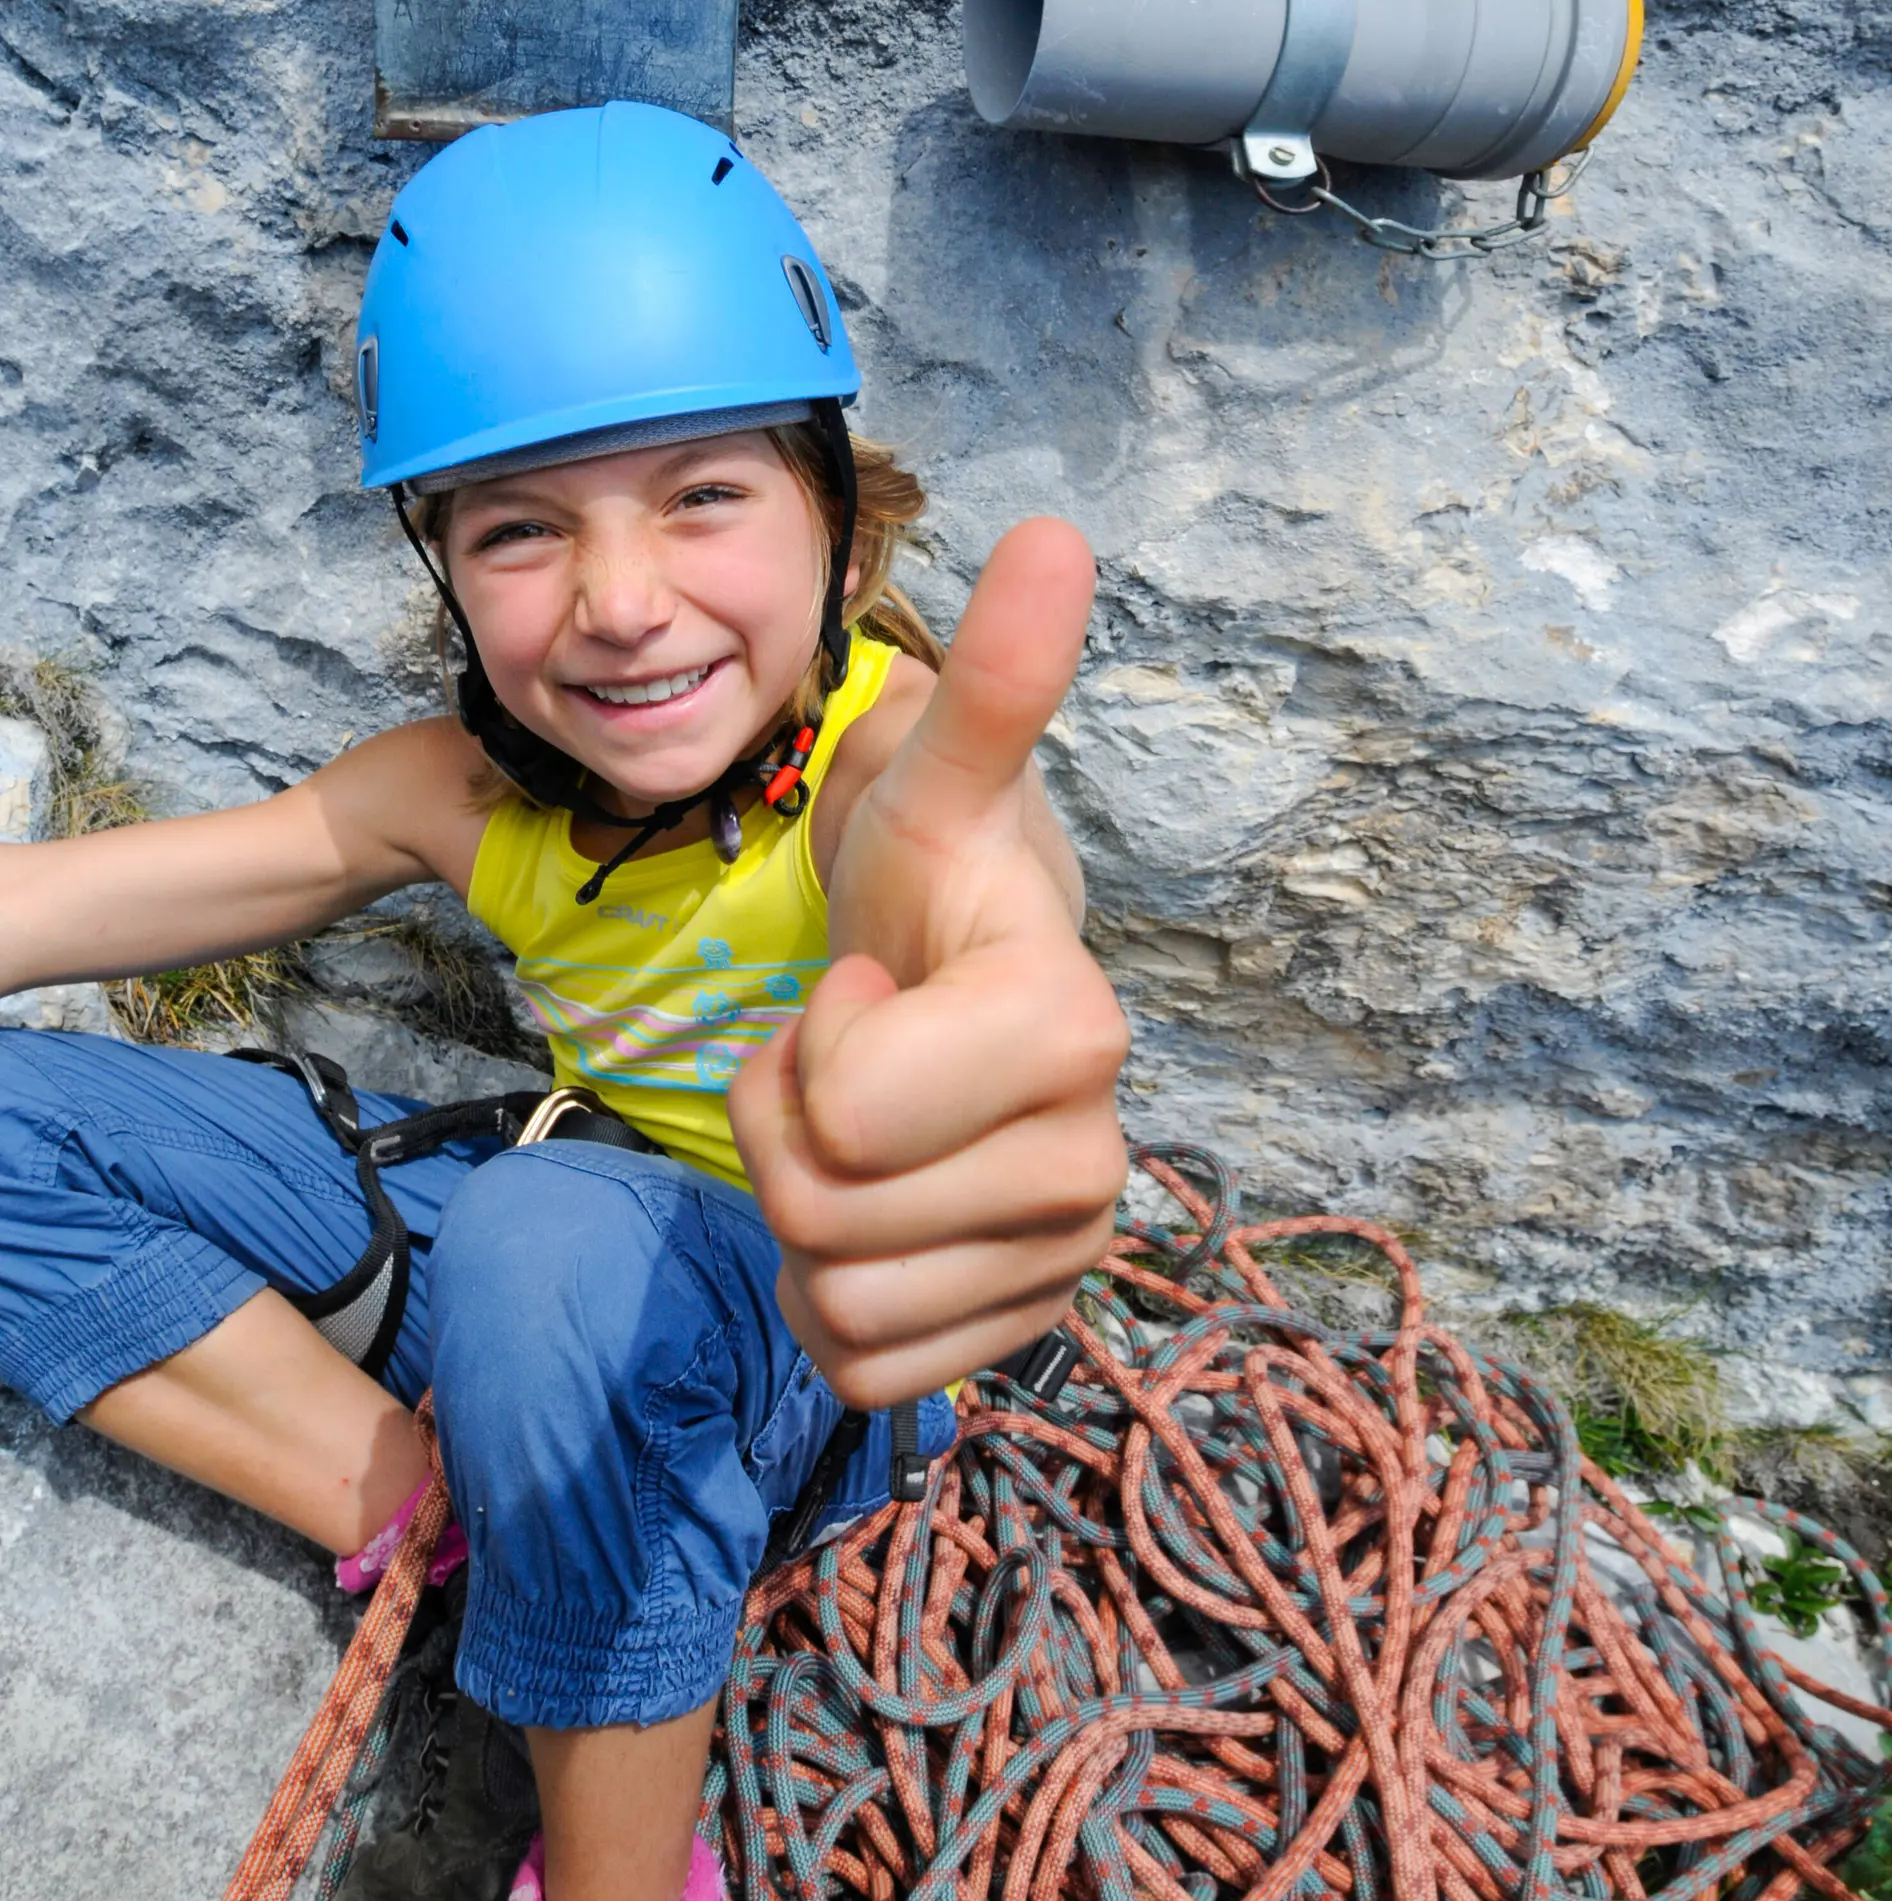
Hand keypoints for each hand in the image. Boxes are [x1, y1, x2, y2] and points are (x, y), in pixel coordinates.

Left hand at [728, 518, 1130, 1406]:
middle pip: (823, 1212)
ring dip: (804, 1214)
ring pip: (839, 1299)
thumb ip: (994, 684)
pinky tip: (877, 1211)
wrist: (958, 989)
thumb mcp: (935, 787)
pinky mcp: (1021, 1332)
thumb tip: (1053, 532)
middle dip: (785, 1128)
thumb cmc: (930, 884)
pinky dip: (830, 1302)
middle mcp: (1097, 1158)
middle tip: (844, 1054)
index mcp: (1071, 1026)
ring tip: (863, 1126)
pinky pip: (862, 1368)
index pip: (846, 1110)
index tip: (867, 981)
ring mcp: (1064, 1257)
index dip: (809, 1045)